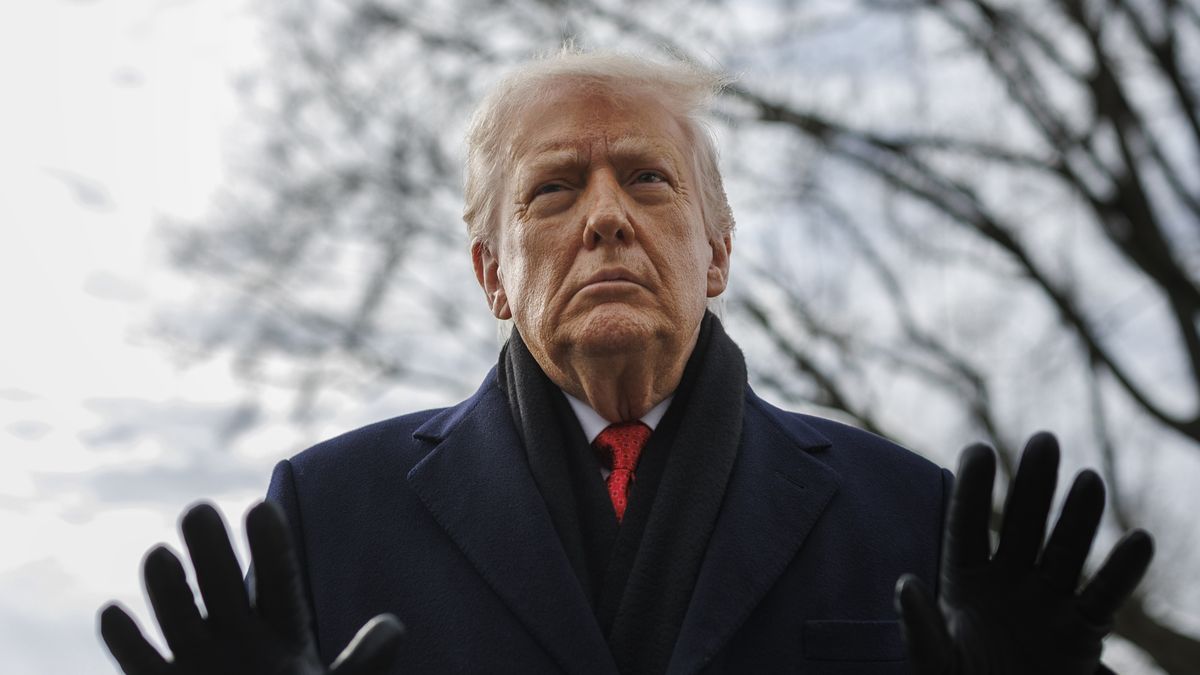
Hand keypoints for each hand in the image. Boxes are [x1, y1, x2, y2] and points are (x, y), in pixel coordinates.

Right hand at [99, 501, 402, 674]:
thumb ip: (365, 663)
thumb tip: (392, 627)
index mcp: (284, 633)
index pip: (279, 580)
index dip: (271, 547)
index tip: (261, 510)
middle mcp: (237, 637)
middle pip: (223, 585)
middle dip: (211, 550)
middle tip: (198, 510)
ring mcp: (197, 661)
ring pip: (178, 613)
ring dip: (166, 587)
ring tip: (161, 556)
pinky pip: (138, 659)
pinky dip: (125, 639)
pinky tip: (115, 614)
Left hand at [895, 432, 1153, 674]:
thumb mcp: (933, 662)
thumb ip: (919, 627)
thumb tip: (904, 583)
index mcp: (963, 581)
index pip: (967, 526)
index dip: (974, 489)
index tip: (979, 450)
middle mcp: (1007, 581)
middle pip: (1023, 525)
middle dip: (1034, 485)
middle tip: (1044, 440)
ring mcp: (1046, 602)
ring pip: (1065, 550)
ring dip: (1079, 516)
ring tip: (1089, 479)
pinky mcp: (1081, 631)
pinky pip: (1103, 596)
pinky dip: (1122, 571)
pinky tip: (1139, 541)